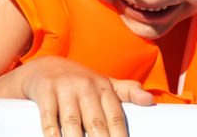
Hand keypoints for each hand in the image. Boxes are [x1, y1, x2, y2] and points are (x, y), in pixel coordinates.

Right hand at [17, 56, 153, 136]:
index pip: (116, 117)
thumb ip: (129, 92)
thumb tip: (151, 100)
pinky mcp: (46, 92)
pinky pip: (49, 119)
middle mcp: (87, 87)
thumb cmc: (81, 82)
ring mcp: (66, 89)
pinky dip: (53, 134)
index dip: (120, 136)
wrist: (45, 67)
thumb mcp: (105, 84)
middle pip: (96, 123)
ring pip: (73, 122)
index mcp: (104, 88)